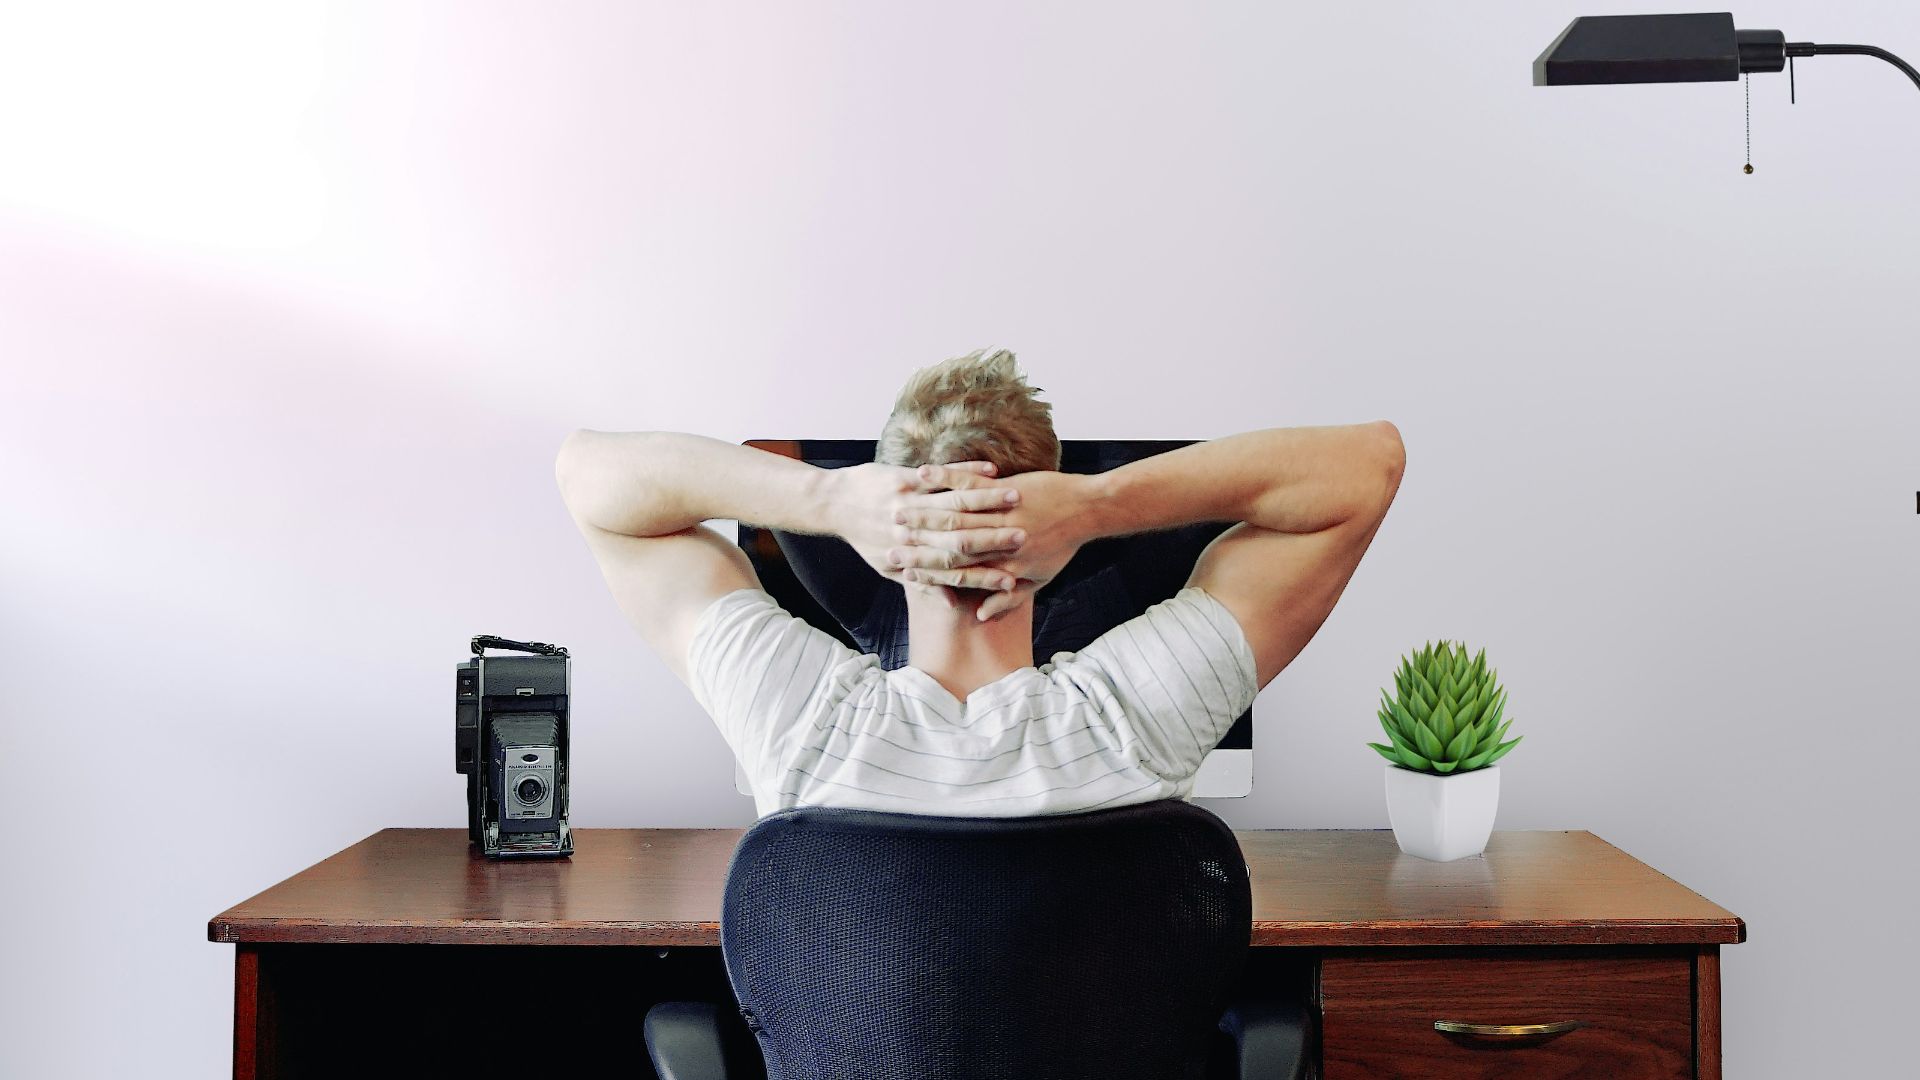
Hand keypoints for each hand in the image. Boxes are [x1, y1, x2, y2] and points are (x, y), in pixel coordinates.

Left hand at [830, 460, 1026, 590]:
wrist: (833, 504)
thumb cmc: (864, 538)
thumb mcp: (887, 567)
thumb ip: (921, 585)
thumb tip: (950, 603)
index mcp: (910, 557)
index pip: (954, 571)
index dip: (983, 575)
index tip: (1013, 579)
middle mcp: (911, 532)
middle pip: (960, 538)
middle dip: (995, 537)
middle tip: (1026, 537)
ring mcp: (907, 503)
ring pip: (954, 503)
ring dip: (988, 500)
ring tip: (1017, 498)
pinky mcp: (902, 479)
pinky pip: (941, 476)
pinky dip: (967, 471)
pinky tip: (992, 469)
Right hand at [894, 470, 1100, 620]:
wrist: (1088, 510)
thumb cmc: (1063, 545)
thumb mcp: (1040, 579)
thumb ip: (1008, 599)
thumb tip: (979, 614)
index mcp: (1003, 566)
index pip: (954, 572)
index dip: (925, 571)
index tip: (900, 571)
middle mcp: (997, 542)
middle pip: (946, 543)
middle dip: (913, 542)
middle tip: (886, 542)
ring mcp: (1001, 513)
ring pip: (952, 513)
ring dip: (920, 510)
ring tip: (894, 508)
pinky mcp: (1005, 488)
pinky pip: (968, 481)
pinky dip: (943, 477)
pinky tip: (921, 473)